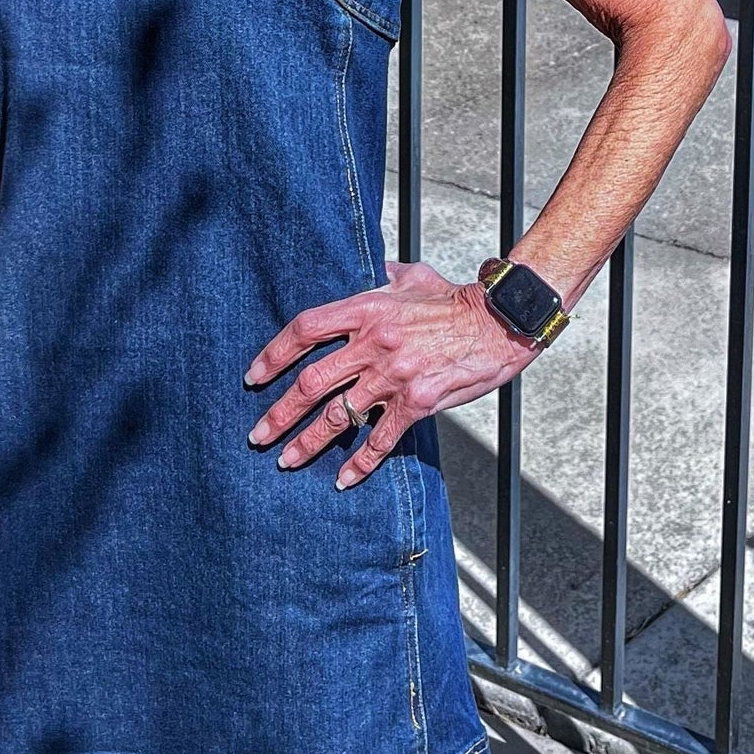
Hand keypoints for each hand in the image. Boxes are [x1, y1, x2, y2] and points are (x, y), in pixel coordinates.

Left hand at [243, 260, 537, 489]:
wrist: (499, 323)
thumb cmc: (454, 299)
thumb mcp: (413, 278)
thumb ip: (383, 278)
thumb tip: (370, 273)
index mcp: (365, 309)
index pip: (305, 330)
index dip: (273, 354)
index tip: (254, 376)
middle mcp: (373, 344)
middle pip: (311, 382)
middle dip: (279, 413)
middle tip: (256, 435)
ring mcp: (394, 376)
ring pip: (338, 416)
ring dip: (307, 442)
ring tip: (285, 461)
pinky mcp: (418, 402)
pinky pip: (381, 439)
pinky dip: (360, 463)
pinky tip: (343, 480)